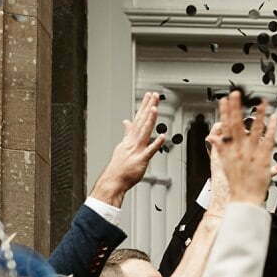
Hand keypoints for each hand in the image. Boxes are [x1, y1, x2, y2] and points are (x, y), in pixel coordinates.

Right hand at [90, 90, 165, 204]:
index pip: (138, 118)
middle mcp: (133, 141)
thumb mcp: (122, 144)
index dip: (144, 106)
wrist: (113, 180)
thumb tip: (127, 122)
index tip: (149, 96)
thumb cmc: (119, 165)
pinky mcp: (141, 160)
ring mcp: (137, 150)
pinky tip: (162, 136)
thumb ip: (127, 132)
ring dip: (149, 120)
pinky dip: (156, 143)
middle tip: (154, 95)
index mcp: (130, 138)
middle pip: (142, 121)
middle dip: (148, 107)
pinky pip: (149, 151)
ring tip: (154, 108)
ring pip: (144, 132)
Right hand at [207, 91, 276, 204]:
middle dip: (236, 108)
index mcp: (229, 150)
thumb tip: (212, 138)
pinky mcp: (263, 157)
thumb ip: (220, 148)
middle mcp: (239, 149)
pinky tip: (274, 119)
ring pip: (255, 129)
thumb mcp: (224, 164)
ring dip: (258, 115)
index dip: (224, 112)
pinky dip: (272, 129)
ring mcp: (252, 152)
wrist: (244, 198)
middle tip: (236, 94)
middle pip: (237, 125)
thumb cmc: (236, 184)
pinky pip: (268, 139)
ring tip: (261, 103)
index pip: (225, 127)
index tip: (223, 101)